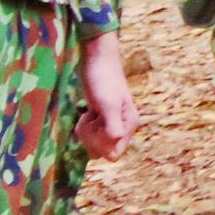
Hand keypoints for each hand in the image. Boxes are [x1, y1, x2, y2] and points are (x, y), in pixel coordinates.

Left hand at [76, 30, 137, 158]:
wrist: (97, 59)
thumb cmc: (103, 80)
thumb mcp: (108, 105)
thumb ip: (112, 130)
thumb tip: (112, 155)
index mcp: (129, 125)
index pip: (115, 153)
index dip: (101, 147)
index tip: (95, 129)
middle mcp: (123, 126)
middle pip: (104, 150)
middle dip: (91, 139)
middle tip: (90, 119)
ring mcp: (111, 122)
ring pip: (96, 143)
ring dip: (87, 133)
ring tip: (87, 114)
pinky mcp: (101, 118)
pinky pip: (92, 134)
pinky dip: (85, 127)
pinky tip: (86, 114)